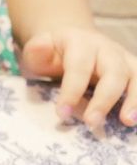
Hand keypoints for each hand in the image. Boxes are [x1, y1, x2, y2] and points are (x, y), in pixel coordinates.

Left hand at [19, 27, 136, 129]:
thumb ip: (37, 50)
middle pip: (113, 72)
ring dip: (135, 99)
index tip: (62, 114)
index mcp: (80, 42)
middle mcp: (107, 49)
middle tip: (92, 122)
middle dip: (104, 99)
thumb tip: (40, 48)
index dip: (72, 90)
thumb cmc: (53, 53)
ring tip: (128, 121)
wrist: (72, 41)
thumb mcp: (38, 50)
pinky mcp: (133, 70)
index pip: (79, 66)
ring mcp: (124, 59)